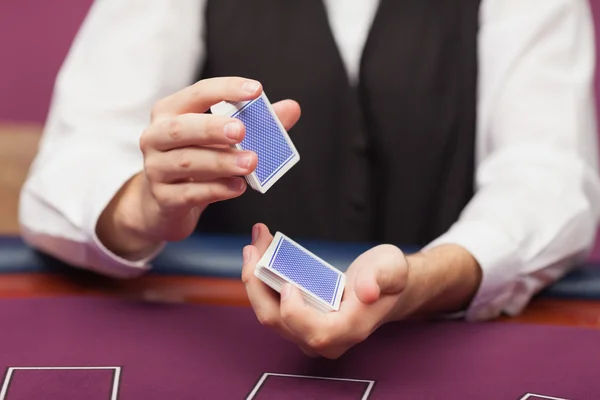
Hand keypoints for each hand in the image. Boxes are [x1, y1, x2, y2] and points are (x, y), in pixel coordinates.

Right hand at [97, 77, 300, 257]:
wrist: (165, 205)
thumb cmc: (197, 162)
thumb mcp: (222, 140)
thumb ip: (257, 124)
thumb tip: (292, 108)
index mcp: (170, 113)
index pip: (197, 94)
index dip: (226, 90)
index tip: (256, 90)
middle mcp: (155, 137)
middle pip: (180, 128)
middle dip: (212, 128)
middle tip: (242, 131)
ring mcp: (156, 169)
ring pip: (187, 162)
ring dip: (221, 161)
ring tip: (250, 162)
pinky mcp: (164, 199)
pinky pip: (190, 193)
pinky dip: (216, 189)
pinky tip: (238, 187)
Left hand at [242, 224, 408, 358]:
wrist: (385, 287)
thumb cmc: (388, 279)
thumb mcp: (391, 270)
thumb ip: (378, 278)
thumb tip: (366, 291)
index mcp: (349, 330)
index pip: (313, 331)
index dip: (294, 311)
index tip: (288, 281)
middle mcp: (325, 339)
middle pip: (278, 321)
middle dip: (258, 284)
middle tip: (253, 248)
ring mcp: (308, 332)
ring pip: (269, 313)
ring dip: (255, 277)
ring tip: (256, 243)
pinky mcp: (298, 321)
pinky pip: (272, 304)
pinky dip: (262, 278)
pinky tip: (261, 252)